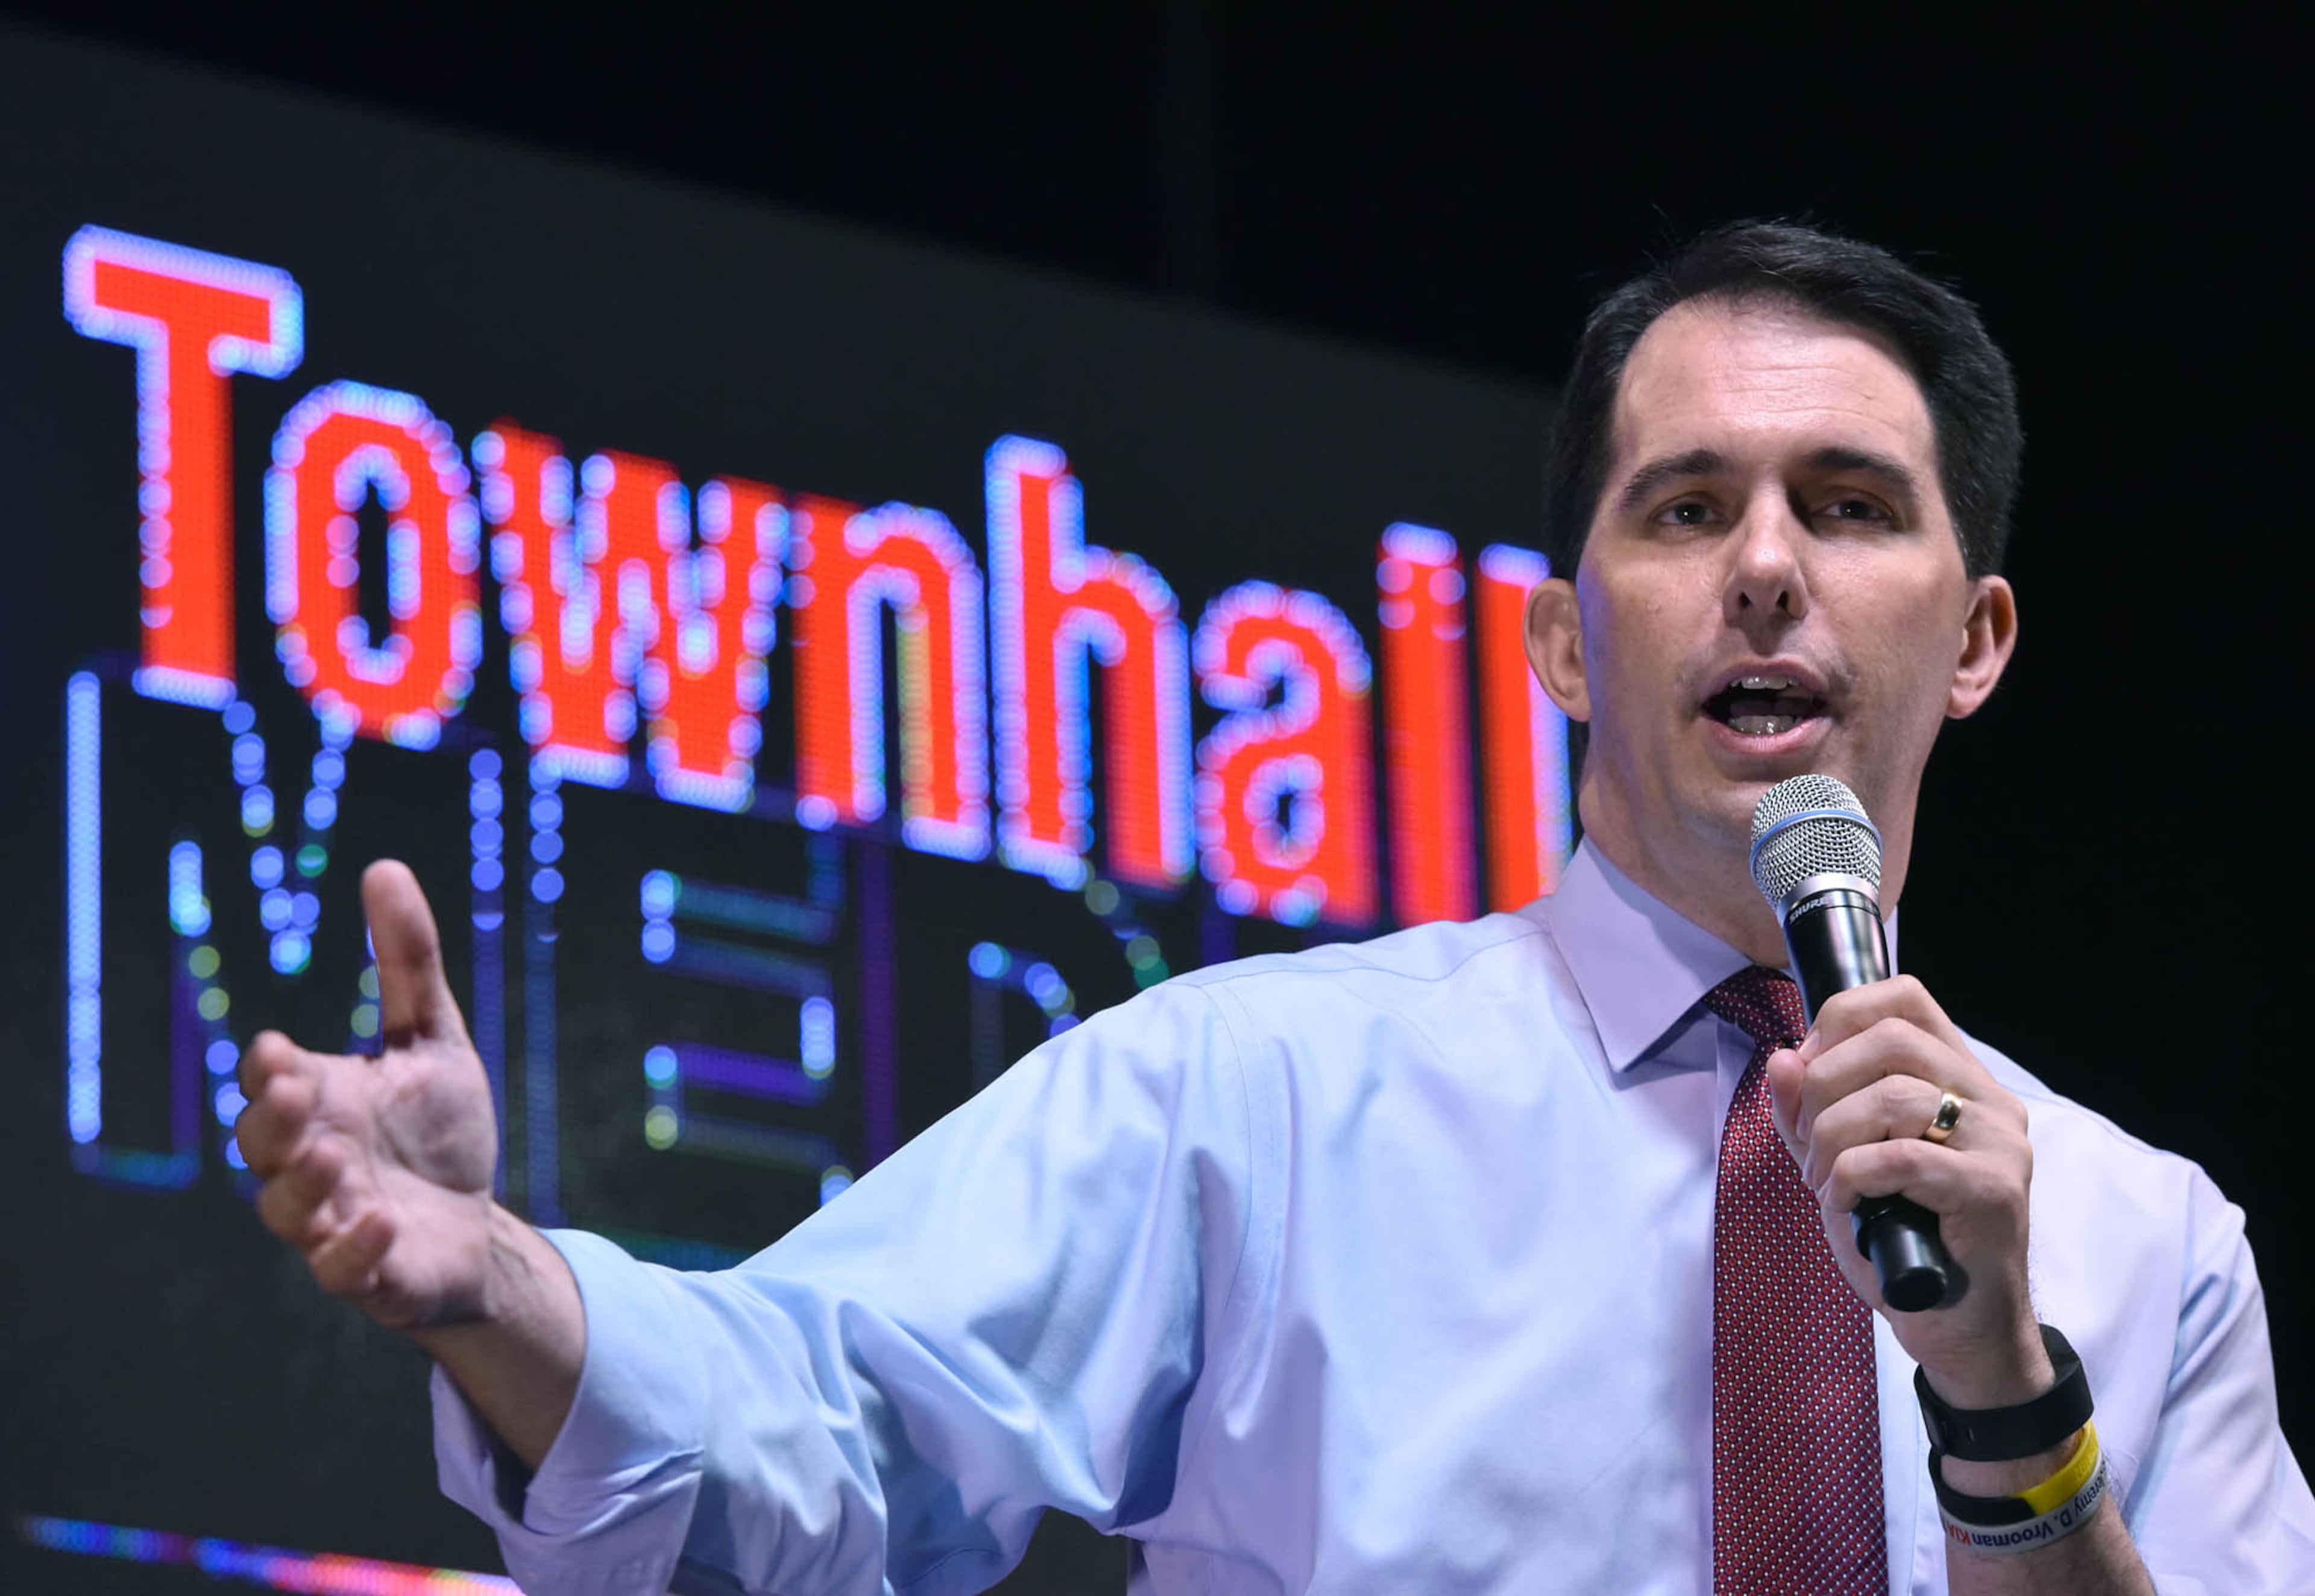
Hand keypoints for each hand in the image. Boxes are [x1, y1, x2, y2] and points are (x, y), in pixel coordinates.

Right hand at [237, 860, 501, 1329]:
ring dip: (306, 1186)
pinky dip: (355, 1248)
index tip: (280, 1048)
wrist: (475, 1224)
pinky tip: (378, 1219)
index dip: (269, 1068)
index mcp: (320, 1104)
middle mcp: (312, 1163)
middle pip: (264, 1145)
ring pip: (289, 1211)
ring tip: (338, 1157)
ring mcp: (331, 1222)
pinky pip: (343, 1270)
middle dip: (275, 1122)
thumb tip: (384, 867)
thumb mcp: (434, 1039)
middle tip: (298, 1092)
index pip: (271, 1082)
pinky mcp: (367, 1275)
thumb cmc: (440, 1132)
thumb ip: (408, 962)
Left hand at [1764, 975, 2050, 1408]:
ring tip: (1824, 1182)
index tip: (1805, 1073)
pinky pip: (1901, 1157)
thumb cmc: (1903, 1243)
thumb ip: (1808, 1113)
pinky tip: (1845, 1203)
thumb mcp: (1840, 1166)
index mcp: (1958, 1079)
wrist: (1959, 1328)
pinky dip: (1852, 1176)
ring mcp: (2000, 1143)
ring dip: (1832, 1137)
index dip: (1838, 1020)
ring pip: (1894, 1095)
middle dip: (1822, 1084)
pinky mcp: (1996, 1191)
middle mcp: (1988, 1100)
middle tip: (1806, 1141)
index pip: (1904, 997)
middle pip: (1891, 1037)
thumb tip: (1781, 1058)